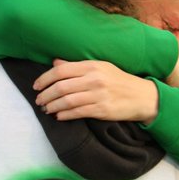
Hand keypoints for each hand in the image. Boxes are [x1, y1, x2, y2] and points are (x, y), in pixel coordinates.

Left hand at [33, 59, 158, 121]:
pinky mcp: (103, 110)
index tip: (36, 86)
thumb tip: (55, 63)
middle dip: (46, 95)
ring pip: (67, 101)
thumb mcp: (100, 67)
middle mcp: (94, 79)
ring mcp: (99, 95)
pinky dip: (65, 115)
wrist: (142, 96)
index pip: (61, 70)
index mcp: (92, 66)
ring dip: (53, 106)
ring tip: (46, 109)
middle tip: (38, 100)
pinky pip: (78, 112)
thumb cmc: (119, 81)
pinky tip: (58, 116)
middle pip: (61, 87)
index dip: (44, 78)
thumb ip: (76, 66)